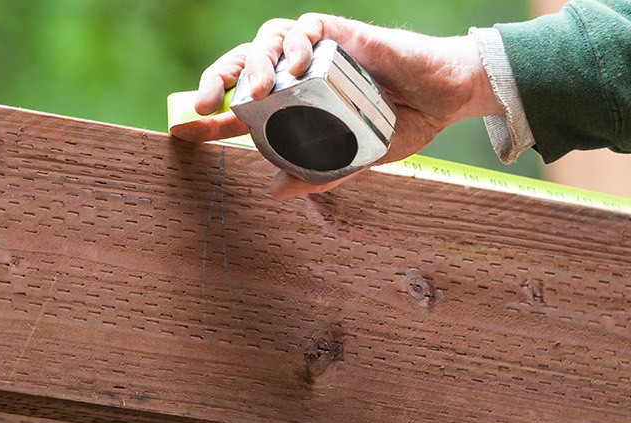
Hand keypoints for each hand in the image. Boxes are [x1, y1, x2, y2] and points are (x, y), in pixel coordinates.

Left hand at [170, 14, 501, 198]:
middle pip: (245, 64)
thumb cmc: (401, 124)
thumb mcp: (355, 157)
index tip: (186, 131)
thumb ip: (319, 172)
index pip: (242, 104)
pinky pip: (305, 25)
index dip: (211, 115)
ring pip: (268, 40)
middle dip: (219, 80)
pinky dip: (295, 40)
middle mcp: (300, 72)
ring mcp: (318, 50)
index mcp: (296, 102)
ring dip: (255, 61)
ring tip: (257, 89)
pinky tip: (297, 61)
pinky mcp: (340, 33)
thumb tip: (277, 190)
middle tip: (208, 106)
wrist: (444, 99)